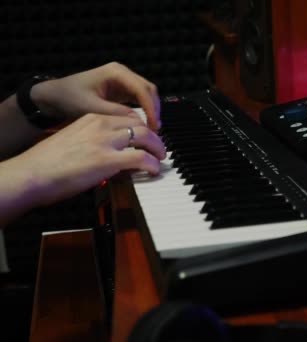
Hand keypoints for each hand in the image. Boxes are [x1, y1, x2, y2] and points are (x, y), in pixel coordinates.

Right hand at [9, 113, 165, 206]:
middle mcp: (100, 126)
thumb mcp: (73, 141)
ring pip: (144, 137)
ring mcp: (105, 142)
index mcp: (90, 118)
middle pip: (139, 124)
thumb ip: (93, 142)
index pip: (125, 117)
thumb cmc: (46, 163)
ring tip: (160, 158)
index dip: (140, 128)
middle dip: (153, 136)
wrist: (31, 174)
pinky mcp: (108, 160)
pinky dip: (152, 164)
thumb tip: (110, 156)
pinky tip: (154, 170)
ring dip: (157, 148)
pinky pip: (141, 158)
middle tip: (159, 147)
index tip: (145, 138)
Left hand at [31, 62, 161, 130]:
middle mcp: (122, 74)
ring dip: (151, 110)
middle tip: (155, 129)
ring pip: (146, 95)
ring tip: (152, 129)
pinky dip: (144, 111)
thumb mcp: (92, 108)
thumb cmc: (69, 99)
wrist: (54, 96)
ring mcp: (123, 81)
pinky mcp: (121, 90)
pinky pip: (139, 99)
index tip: (153, 126)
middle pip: (148, 90)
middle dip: (154, 109)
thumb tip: (138, 123)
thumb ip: (116, 114)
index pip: (141, 89)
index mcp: (116, 72)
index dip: (150, 108)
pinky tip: (144, 125)